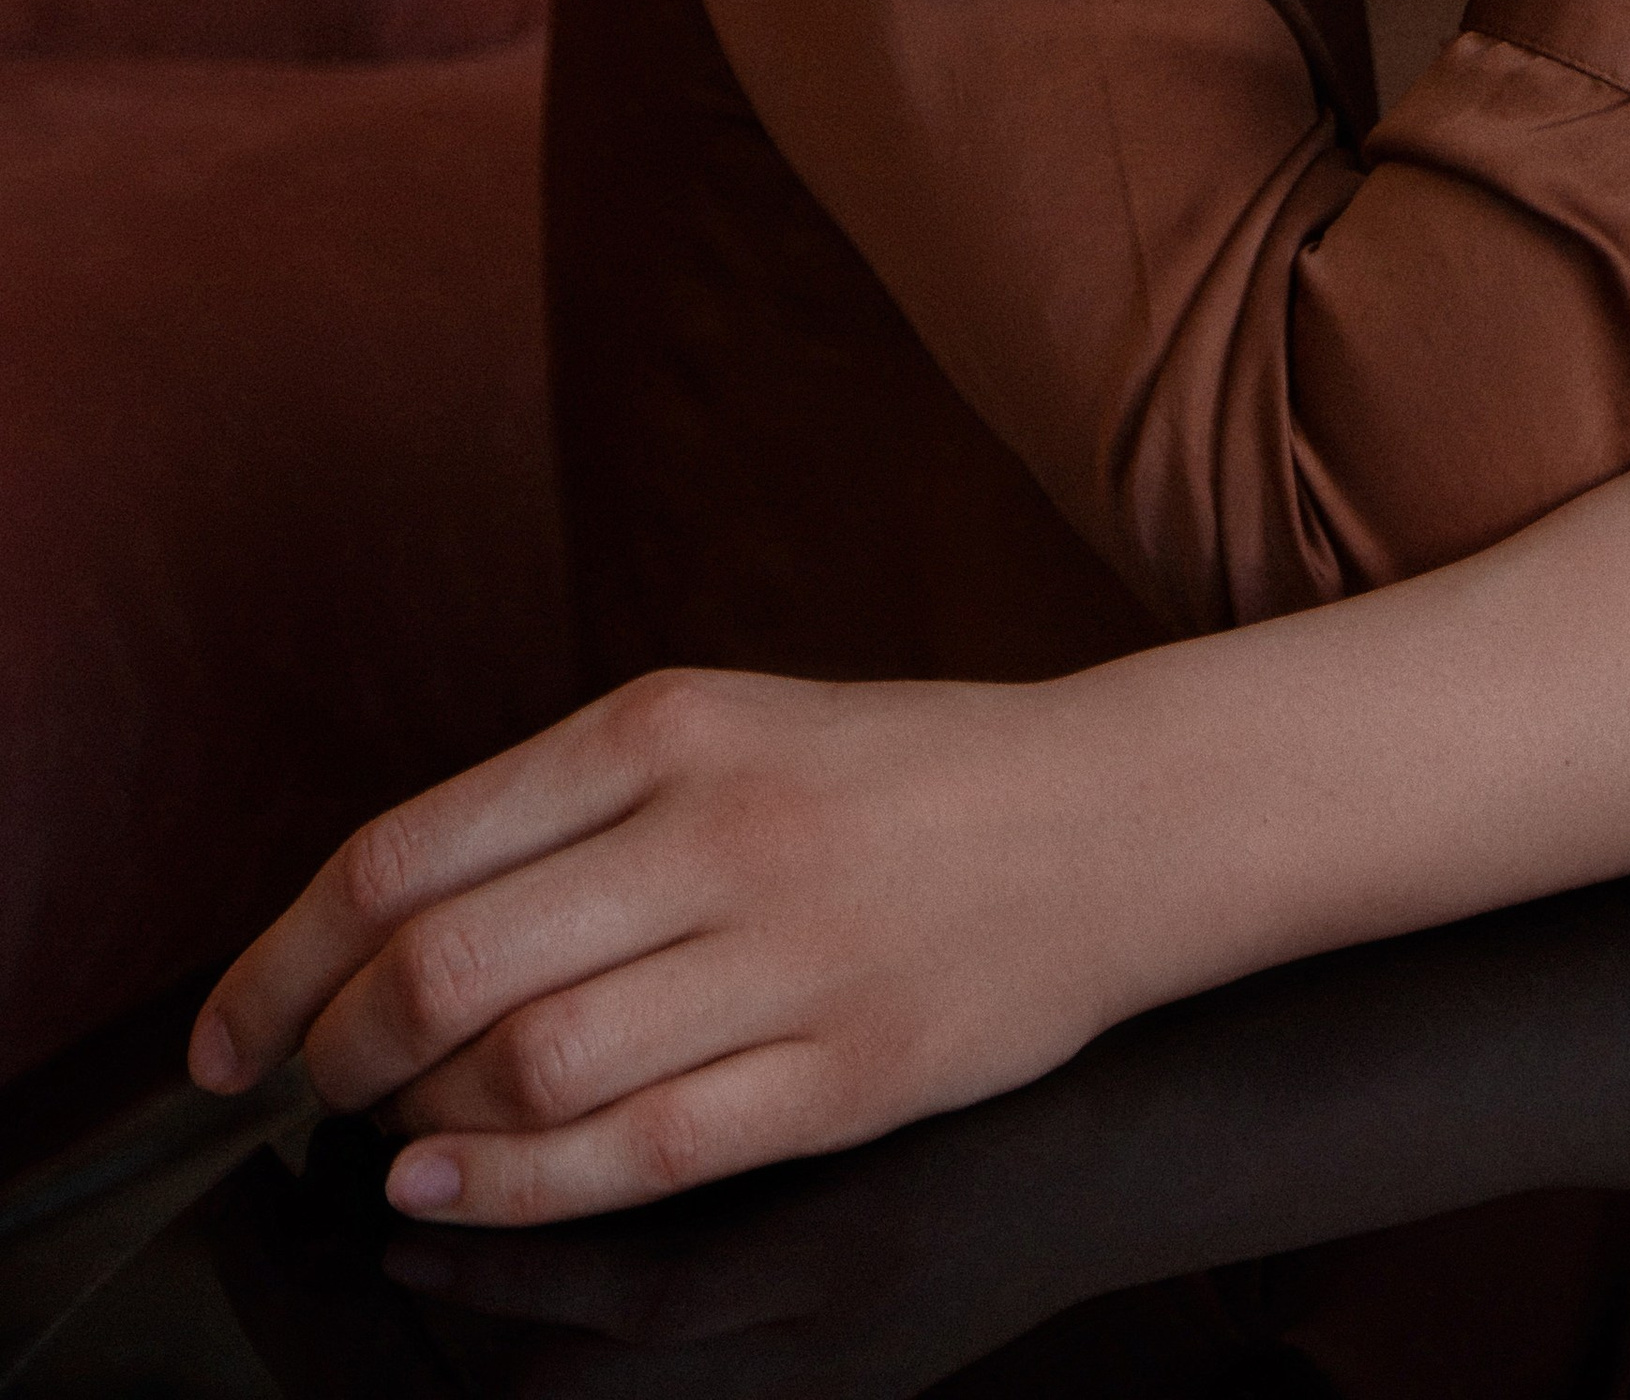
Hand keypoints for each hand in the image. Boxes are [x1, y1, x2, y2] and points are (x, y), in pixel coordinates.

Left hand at [187, 668, 1113, 1226]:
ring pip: (526, 1066)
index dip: (282, 956)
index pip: (407, 849)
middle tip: (311, 1085)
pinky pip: (638, 1153)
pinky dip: (515, 1186)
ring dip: (421, 1121)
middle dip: (336, 1050)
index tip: (229, 1028)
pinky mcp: (843, 1074)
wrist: (1115, 818)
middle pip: (444, 965)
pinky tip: (452, 1188)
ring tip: (397, 1131)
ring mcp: (783, 958)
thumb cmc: (904, 775)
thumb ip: (571, 805)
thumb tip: (389, 919)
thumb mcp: (726, 725)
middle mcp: (714, 833)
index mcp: (666, 727)